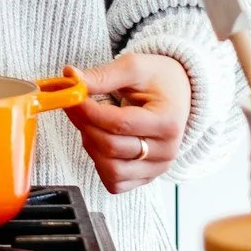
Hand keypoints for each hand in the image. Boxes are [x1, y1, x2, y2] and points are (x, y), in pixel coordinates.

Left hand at [64, 53, 190, 194]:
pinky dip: (100, 164)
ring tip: (90, 123)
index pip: (120, 124)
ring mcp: (157, 168)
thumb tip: (71, 78)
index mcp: (168, 122)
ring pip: (111, 169)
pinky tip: (99, 142)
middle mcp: (167, 150)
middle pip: (111, 148)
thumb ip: (103, 76)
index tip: (72, 98)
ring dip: (90, 145)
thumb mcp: (134, 67)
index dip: (89, 112)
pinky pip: (115, 182)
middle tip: (74, 106)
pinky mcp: (146, 178)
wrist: (178, 93)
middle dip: (85, 126)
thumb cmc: (158, 79)